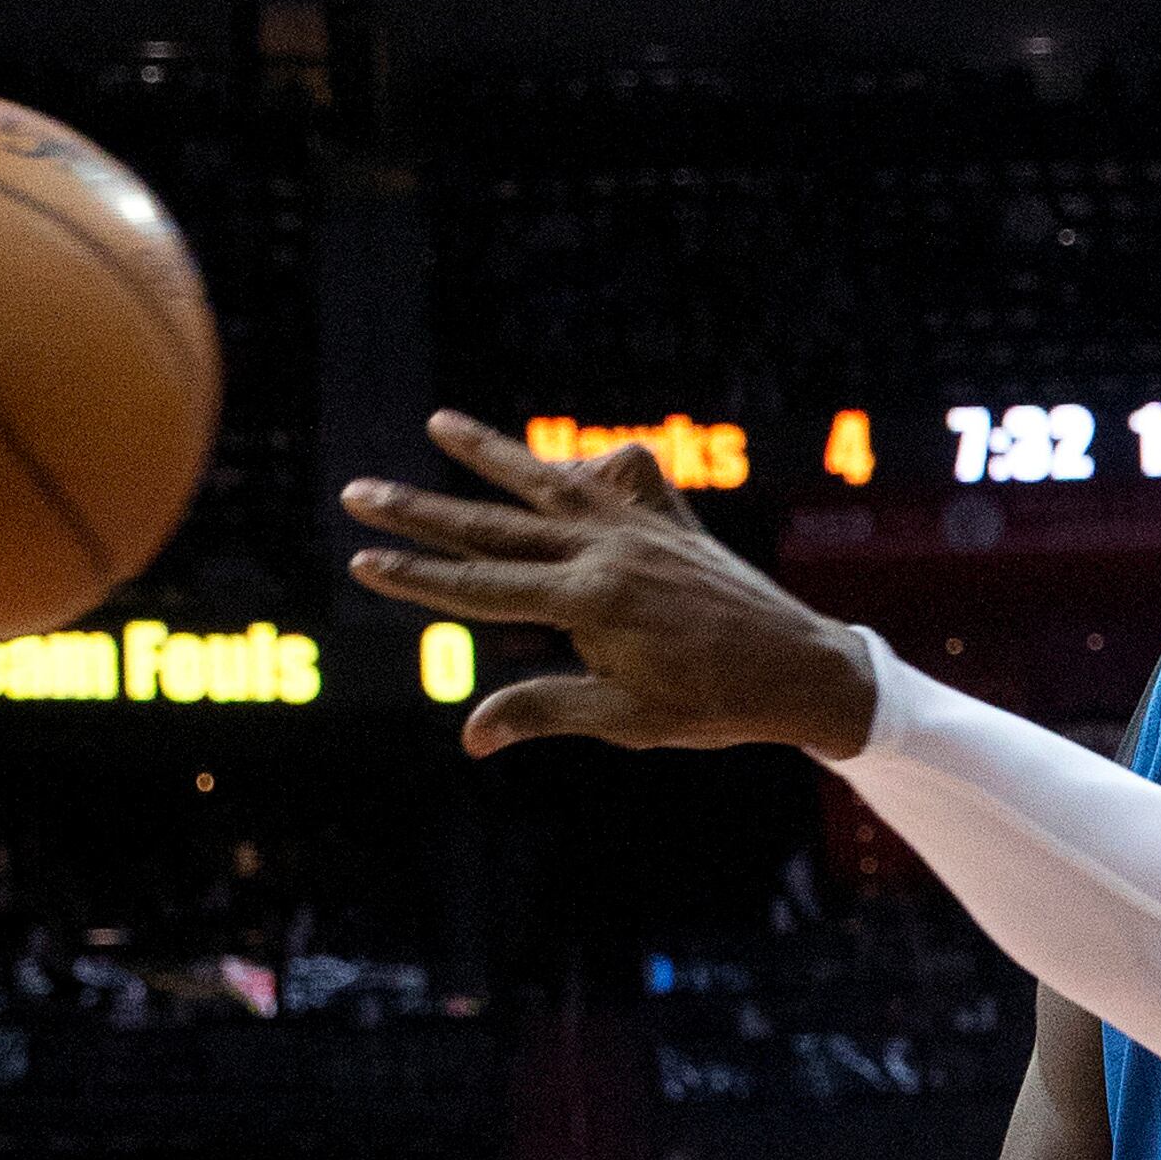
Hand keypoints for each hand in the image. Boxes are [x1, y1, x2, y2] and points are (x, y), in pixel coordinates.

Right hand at [342, 410, 879, 758]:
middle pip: (495, 524)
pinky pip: (626, 477)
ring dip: (491, 451)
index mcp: (591, 601)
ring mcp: (642, 526)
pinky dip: (596, 466)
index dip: (416, 576)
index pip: (481, 585)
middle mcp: (610, 549)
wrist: (804, 669)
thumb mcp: (628, 718)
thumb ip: (546, 712)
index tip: (360, 560)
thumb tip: (469, 737)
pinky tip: (576, 463)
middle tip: (357, 490)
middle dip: (420, 508)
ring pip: (549, 480)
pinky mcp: (673, 519)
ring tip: (438, 422)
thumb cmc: (717, 704)